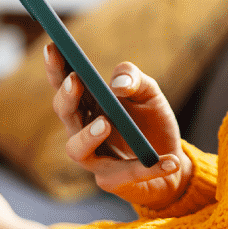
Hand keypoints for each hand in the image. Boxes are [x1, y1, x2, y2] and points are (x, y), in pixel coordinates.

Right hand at [44, 44, 193, 209]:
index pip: (64, 84)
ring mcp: (94, 158)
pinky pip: (125, 174)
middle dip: (66, 97)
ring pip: (77, 150)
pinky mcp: (112, 181)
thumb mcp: (150, 93)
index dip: (56, 67)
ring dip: (87, 135)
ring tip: (105, 123)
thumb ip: (134, 80)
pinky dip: (149, 168)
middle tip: (75, 81)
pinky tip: (171, 161)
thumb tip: (118, 84)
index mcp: (88, 104)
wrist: (173, 163)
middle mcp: (82, 130)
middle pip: (64, 114)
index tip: (54, 46)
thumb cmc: (152, 123)